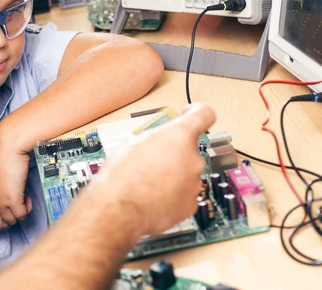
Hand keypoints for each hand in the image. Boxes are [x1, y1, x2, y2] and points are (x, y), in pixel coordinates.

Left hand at [0, 138, 31, 232]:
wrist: (7, 147)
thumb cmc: (0, 156)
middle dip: (7, 222)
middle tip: (14, 211)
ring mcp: (0, 202)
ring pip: (11, 222)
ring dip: (18, 214)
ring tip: (22, 200)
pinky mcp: (13, 200)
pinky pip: (22, 215)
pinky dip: (27, 209)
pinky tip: (26, 198)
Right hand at [98, 103, 215, 235]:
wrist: (117, 209)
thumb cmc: (121, 176)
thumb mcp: (134, 142)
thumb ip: (156, 138)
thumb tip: (158, 141)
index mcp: (179, 137)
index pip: (204, 115)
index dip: (197, 112)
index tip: (191, 114)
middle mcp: (192, 159)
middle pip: (189, 151)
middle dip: (173, 154)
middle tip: (152, 161)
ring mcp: (193, 184)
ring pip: (185, 175)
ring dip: (171, 176)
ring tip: (147, 183)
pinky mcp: (189, 205)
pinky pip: (183, 195)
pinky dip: (171, 195)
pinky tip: (152, 197)